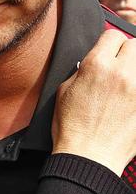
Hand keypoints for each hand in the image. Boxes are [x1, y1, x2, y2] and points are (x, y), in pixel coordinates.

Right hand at [52, 31, 135, 176]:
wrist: (89, 158)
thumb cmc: (73, 129)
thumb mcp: (65, 91)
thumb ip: (82, 70)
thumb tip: (95, 62)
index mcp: (96, 66)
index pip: (112, 35)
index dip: (108, 44)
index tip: (108, 53)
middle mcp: (122, 73)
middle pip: (134, 45)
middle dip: (126, 54)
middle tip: (119, 69)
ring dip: (134, 72)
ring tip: (126, 86)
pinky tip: (130, 101)